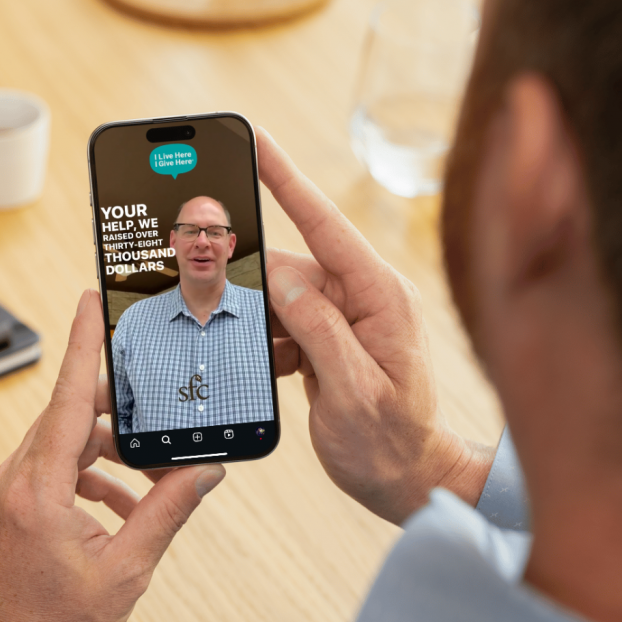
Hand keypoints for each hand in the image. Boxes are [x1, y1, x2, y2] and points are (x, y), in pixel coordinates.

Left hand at [0, 290, 225, 621]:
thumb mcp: (126, 570)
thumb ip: (168, 512)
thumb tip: (204, 473)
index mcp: (37, 491)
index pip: (64, 399)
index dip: (80, 344)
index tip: (89, 301)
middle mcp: (11, 483)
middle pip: (66, 419)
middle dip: (112, 417)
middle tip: (151, 420)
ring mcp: (2, 495)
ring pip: (58, 446)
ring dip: (103, 455)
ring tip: (143, 482)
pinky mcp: (4, 509)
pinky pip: (47, 472)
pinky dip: (84, 477)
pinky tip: (116, 505)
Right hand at [257, 128, 492, 523]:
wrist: (409, 481)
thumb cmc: (392, 443)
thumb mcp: (354, 392)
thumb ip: (319, 329)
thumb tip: (282, 278)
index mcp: (380, 296)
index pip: (325, 224)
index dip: (286, 178)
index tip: (255, 140)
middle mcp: (364, 296)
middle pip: (290, 265)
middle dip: (250, 281)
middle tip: (212, 295)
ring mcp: (346, 316)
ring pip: (280, 297)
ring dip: (258, 322)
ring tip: (265, 359)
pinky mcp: (329, 337)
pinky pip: (284, 322)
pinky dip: (266, 341)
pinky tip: (267, 367)